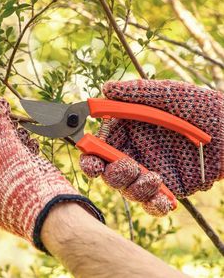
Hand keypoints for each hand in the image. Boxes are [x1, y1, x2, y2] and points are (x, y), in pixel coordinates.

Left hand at [0, 99, 103, 250]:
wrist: (60, 220)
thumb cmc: (31, 188)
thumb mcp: (12, 154)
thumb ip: (0, 130)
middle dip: (3, 133)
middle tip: (14, 117)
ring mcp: (3, 194)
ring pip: (5, 161)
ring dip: (16, 143)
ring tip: (26, 131)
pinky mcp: (20, 195)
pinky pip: (17, 171)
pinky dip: (25, 156)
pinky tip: (34, 146)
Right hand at [80, 80, 222, 215]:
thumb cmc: (202, 106)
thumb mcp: (168, 94)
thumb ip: (136, 93)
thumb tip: (106, 88)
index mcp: (129, 130)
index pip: (102, 146)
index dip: (91, 156)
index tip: (91, 162)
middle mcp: (136, 151)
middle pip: (110, 171)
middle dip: (112, 174)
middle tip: (126, 166)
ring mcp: (151, 170)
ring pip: (129, 189)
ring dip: (133, 188)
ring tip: (153, 178)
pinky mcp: (169, 187)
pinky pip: (154, 202)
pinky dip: (154, 205)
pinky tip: (162, 200)